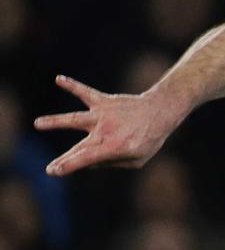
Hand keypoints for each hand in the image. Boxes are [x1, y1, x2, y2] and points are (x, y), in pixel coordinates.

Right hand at [33, 75, 186, 176]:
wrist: (161, 111)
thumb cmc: (149, 138)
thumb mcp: (137, 160)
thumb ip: (112, 163)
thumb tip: (88, 163)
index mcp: (114, 147)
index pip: (86, 159)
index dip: (68, 166)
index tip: (53, 170)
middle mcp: (106, 131)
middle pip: (80, 147)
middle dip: (65, 159)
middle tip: (49, 168)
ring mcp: (104, 115)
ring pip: (75, 119)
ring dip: (56, 121)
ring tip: (37, 123)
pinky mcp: (105, 101)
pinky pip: (86, 92)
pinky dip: (73, 86)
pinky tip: (59, 79)